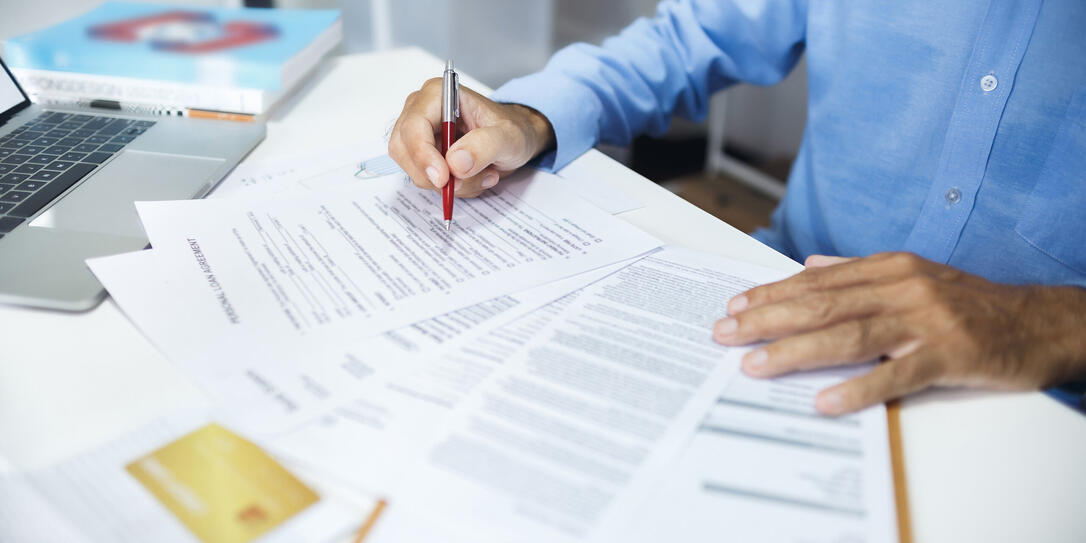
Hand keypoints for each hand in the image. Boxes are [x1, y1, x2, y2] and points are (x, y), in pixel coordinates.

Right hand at [388, 79, 554, 197]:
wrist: (514, 140)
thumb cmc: (512, 129)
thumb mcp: (509, 136)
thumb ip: (484, 146)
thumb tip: (455, 163)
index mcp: (438, 95)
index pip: (413, 126)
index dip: (423, 155)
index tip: (443, 178)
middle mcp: (422, 111)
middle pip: (405, 150)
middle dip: (435, 174)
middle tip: (467, 182)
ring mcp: (420, 135)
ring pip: (415, 171)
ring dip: (452, 183)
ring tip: (483, 173)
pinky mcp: (424, 156)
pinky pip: (428, 181)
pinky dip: (453, 188)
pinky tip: (475, 176)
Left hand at [712, 252, 1085, 414]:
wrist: (1041, 322)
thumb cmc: (971, 304)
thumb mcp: (914, 276)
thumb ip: (859, 272)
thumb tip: (810, 267)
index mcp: (890, 268)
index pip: (817, 282)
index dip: (772, 294)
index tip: (734, 306)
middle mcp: (903, 288)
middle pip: (823, 305)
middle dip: (768, 319)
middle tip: (725, 334)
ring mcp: (927, 321)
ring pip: (849, 336)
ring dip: (797, 351)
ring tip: (756, 364)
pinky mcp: (951, 354)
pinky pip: (897, 374)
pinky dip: (859, 388)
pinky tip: (825, 401)